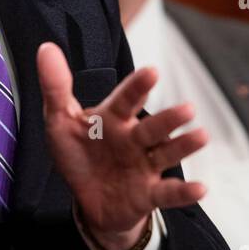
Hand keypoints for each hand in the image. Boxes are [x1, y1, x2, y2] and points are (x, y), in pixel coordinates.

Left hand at [36, 42, 207, 249]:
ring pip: (166, 153)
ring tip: (202, 136)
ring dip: (184, 145)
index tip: (151, 72)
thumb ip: (56, 87)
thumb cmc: (79, 154)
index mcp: (113, 119)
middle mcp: (134, 139)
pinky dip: (183, 192)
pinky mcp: (148, 194)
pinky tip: (201, 188)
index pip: (126, 99)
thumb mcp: (60, 122)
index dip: (138, 87)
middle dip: (169, 119)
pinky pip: (168, 193)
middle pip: (152, 127)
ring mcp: (143, 166)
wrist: (89, 201)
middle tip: (188, 108)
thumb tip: (46, 48)